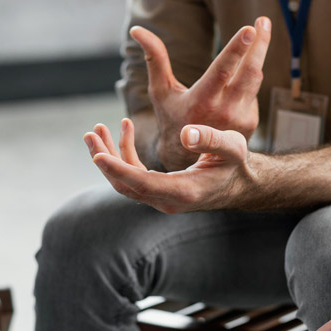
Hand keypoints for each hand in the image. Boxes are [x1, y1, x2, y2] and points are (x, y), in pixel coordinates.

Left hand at [84, 118, 253, 213]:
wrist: (239, 184)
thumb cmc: (236, 163)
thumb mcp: (232, 147)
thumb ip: (212, 139)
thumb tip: (187, 132)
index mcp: (184, 192)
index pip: (143, 184)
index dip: (119, 170)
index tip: (98, 155)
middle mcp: (168, 200)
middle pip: (126, 186)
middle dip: (104, 160)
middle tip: (90, 134)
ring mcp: (161, 198)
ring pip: (125, 182)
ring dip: (109, 156)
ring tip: (96, 130)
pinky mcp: (158, 191)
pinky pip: (133, 175)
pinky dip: (124, 155)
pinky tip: (124, 131)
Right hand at [130, 16, 270, 170]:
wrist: (189, 157)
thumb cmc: (171, 118)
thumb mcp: (161, 91)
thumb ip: (154, 58)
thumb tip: (137, 29)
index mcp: (201, 101)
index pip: (223, 71)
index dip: (237, 49)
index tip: (249, 29)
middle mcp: (224, 111)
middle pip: (249, 71)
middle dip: (259, 44)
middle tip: (263, 21)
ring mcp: (240, 118)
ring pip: (255, 78)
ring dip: (260, 52)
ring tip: (262, 28)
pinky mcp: (250, 122)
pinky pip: (253, 90)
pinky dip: (248, 76)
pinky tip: (243, 68)